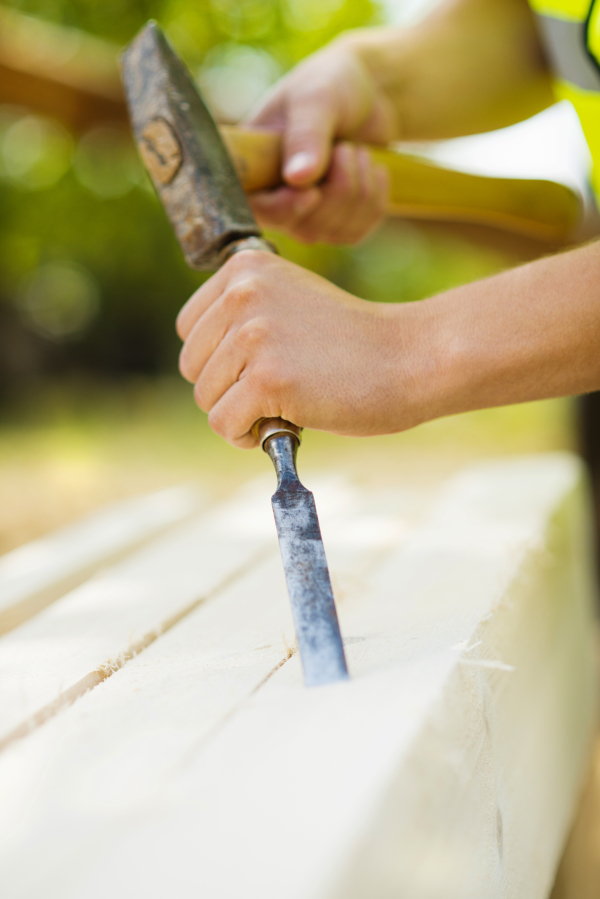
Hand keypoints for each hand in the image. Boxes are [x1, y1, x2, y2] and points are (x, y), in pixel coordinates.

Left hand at [176, 251, 425, 447]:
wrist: (410, 358)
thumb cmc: (351, 342)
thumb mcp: (289, 302)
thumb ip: (243, 314)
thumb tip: (197, 360)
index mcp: (245, 268)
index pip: (189, 328)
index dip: (220, 359)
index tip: (262, 363)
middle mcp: (243, 294)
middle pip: (193, 366)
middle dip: (228, 388)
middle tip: (278, 387)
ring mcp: (254, 336)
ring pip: (206, 399)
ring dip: (241, 413)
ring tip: (289, 401)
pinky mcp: (267, 379)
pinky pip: (224, 424)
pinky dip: (248, 436)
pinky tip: (285, 421)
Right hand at [244, 40, 394, 244]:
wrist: (369, 91)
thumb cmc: (331, 84)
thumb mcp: (315, 99)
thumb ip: (305, 135)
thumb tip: (296, 178)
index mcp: (253, 169)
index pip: (258, 210)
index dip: (285, 209)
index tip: (311, 193)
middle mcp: (274, 201)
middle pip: (306, 226)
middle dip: (339, 185)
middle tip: (344, 146)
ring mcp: (306, 218)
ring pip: (336, 231)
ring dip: (360, 186)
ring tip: (355, 150)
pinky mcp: (336, 225)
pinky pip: (358, 231)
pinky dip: (374, 197)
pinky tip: (371, 169)